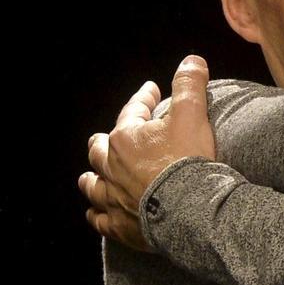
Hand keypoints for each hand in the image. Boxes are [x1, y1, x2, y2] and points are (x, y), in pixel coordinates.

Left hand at [78, 55, 216, 251]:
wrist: (190, 210)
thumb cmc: (187, 161)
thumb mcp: (193, 116)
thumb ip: (190, 86)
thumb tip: (191, 59)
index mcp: (126, 138)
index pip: (132, 111)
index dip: (143, 98)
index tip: (150, 91)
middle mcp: (112, 167)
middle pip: (100, 150)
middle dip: (103, 141)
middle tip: (105, 138)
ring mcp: (113, 197)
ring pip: (93, 185)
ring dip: (92, 178)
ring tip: (90, 175)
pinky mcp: (118, 224)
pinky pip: (100, 219)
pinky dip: (96, 215)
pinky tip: (94, 213)